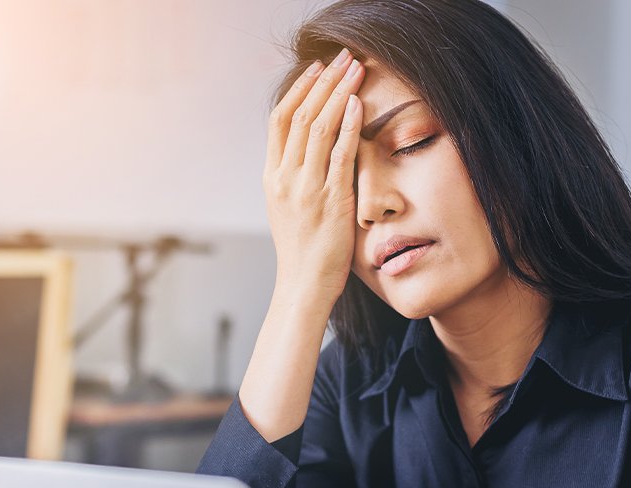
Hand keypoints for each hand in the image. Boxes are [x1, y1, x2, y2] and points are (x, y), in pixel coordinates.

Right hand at [263, 48, 364, 304]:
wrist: (303, 286)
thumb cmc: (303, 251)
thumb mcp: (289, 208)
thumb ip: (297, 177)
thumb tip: (313, 150)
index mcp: (272, 178)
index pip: (280, 120)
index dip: (299, 90)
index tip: (316, 69)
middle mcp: (285, 178)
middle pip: (300, 115)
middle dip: (323, 82)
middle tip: (342, 58)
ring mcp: (306, 188)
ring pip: (318, 127)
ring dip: (338, 93)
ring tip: (355, 69)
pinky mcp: (330, 200)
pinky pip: (339, 154)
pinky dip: (348, 125)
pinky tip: (358, 104)